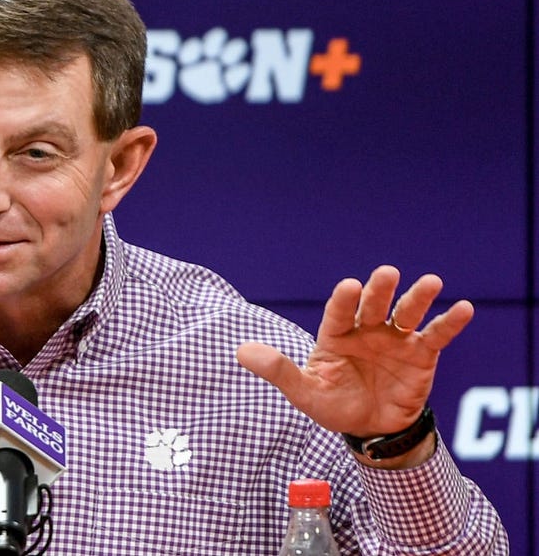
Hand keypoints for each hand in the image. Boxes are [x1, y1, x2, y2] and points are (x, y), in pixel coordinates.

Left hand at [236, 265, 472, 443]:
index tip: (349, 287)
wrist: (370, 429)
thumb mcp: (304, 392)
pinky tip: (463, 308)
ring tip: (431, 282)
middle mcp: (366, 329)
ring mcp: (395, 339)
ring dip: (418, 298)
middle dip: (380, 290)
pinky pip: (436, 334)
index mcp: (335, 334)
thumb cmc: (333, 405)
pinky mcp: (421, 354)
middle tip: (387, 274)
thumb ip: (278, 370)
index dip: (344, 300)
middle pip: (374, 304)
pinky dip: (450, 322)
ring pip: (407, 313)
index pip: (339, 312)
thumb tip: (241, 351)